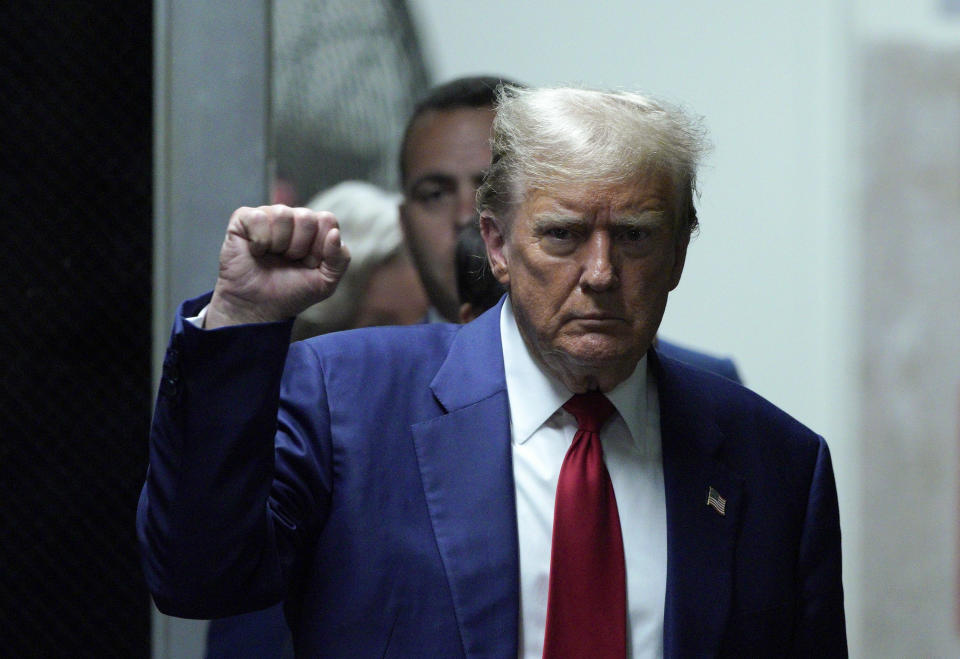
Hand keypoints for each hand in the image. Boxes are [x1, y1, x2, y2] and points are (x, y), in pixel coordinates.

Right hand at [206, 205, 350, 327]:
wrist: (259, 307)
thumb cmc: (291, 292)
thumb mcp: (326, 282)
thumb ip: (340, 259)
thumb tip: (334, 233)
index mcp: (314, 228)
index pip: (327, 220)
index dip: (319, 246)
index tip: (309, 264)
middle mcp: (292, 218)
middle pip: (306, 216)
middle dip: (299, 247)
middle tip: (289, 261)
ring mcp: (268, 216)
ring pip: (282, 213)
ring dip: (279, 244)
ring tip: (272, 257)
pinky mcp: (243, 219)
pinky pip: (258, 217)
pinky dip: (259, 241)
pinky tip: (256, 252)